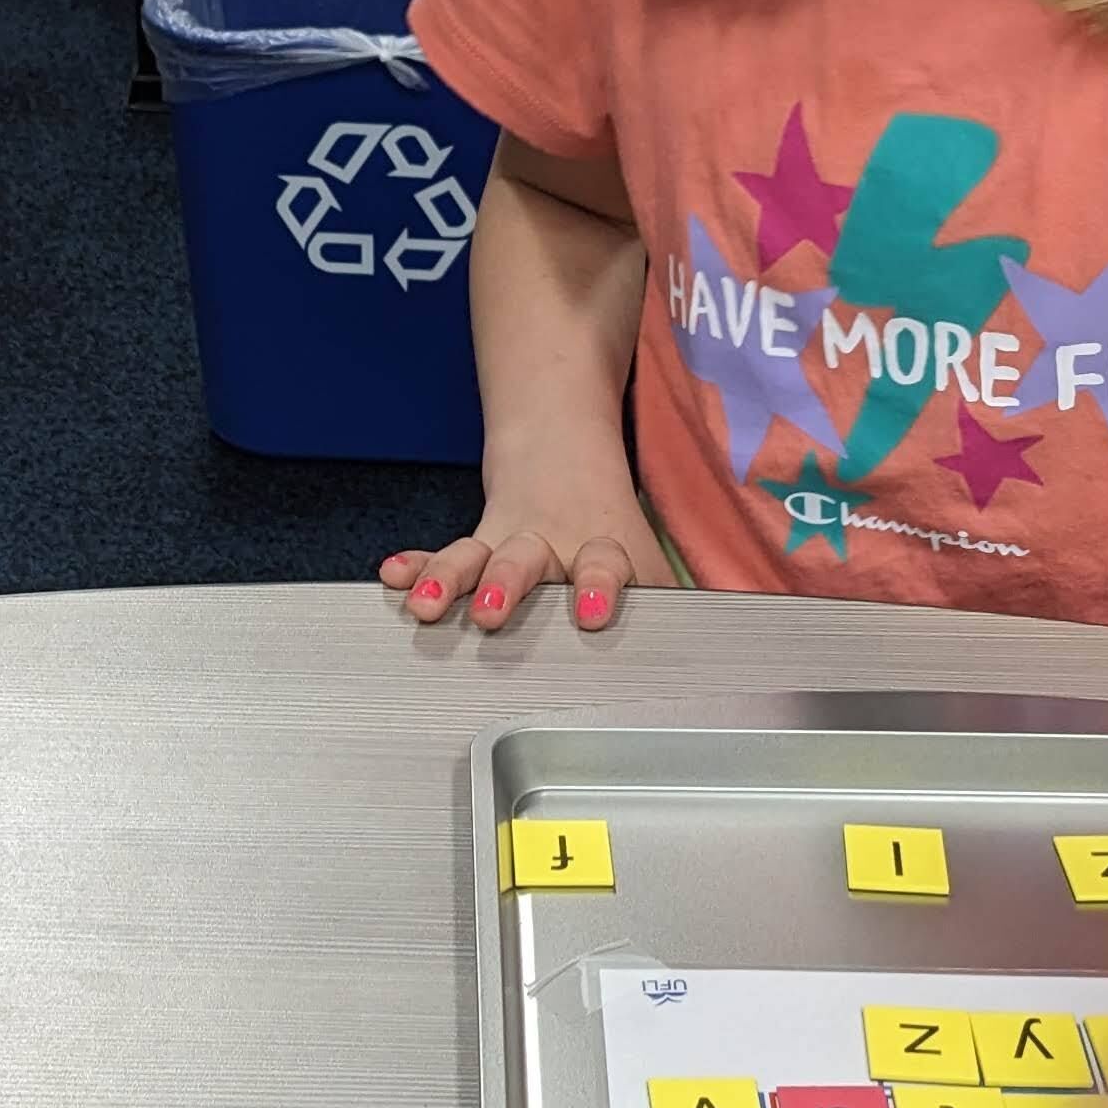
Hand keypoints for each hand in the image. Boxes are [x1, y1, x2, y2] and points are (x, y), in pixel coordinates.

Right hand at [382, 468, 651, 632]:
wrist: (560, 448)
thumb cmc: (608, 527)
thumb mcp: (645, 557)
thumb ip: (671, 605)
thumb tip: (714, 659)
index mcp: (601, 548)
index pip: (604, 563)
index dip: (598, 583)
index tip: (593, 608)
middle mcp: (549, 545)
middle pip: (524, 561)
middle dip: (505, 585)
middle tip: (489, 612)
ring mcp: (505, 544)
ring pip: (473, 557)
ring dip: (448, 579)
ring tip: (424, 604)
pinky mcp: (472, 547)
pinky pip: (440, 556)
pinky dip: (415, 567)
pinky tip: (393, 577)